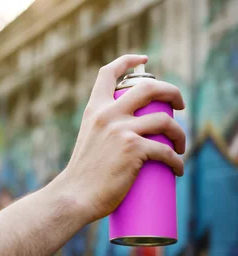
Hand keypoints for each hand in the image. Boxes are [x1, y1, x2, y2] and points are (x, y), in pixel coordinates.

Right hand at [59, 55, 185, 221]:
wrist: (74, 195)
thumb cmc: (82, 175)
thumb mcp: (88, 139)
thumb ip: (103, 130)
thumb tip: (128, 132)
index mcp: (94, 109)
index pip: (108, 72)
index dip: (128, 61)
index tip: (144, 60)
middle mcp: (107, 114)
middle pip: (150, 88)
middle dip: (172, 91)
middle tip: (180, 105)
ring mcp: (121, 130)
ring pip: (165, 120)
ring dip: (180, 133)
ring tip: (180, 146)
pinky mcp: (133, 150)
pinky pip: (166, 151)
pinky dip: (177, 161)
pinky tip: (177, 169)